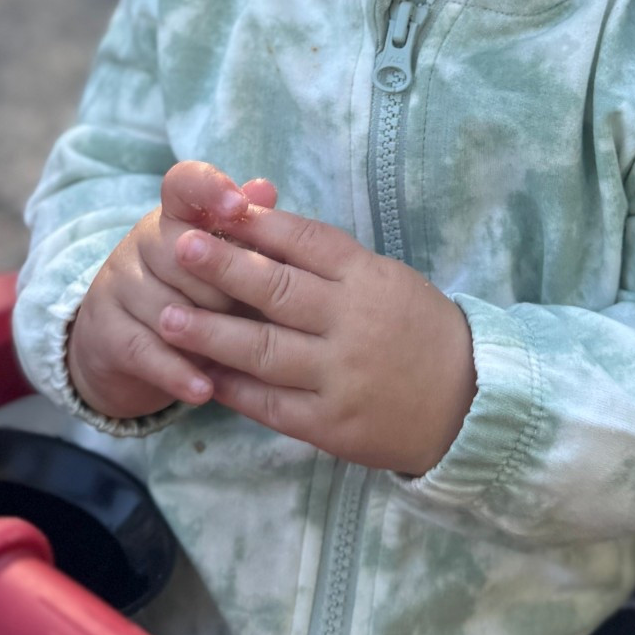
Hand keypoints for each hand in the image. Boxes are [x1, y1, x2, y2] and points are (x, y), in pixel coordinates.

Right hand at [67, 161, 276, 418]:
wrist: (125, 345)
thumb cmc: (196, 293)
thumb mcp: (224, 262)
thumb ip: (247, 231)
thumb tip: (264, 189)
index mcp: (177, 214)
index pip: (184, 183)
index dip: (210, 189)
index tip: (237, 205)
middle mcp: (143, 240)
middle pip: (185, 254)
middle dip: (226, 289)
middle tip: (259, 313)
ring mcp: (119, 284)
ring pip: (169, 306)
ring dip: (208, 335)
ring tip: (244, 359)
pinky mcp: (106, 332)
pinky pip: (146, 351)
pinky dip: (178, 372)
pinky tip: (205, 391)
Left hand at [160, 205, 476, 475]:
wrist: (467, 402)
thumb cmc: (418, 329)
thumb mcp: (386, 279)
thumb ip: (330, 260)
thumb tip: (260, 225)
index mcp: (368, 279)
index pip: (305, 242)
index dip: (258, 225)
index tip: (215, 210)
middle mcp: (352, 323)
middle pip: (277, 290)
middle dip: (223, 268)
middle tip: (179, 248)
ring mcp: (340, 376)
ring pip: (264, 350)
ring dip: (211, 332)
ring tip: (167, 317)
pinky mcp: (331, 425)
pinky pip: (271, 405)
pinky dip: (233, 389)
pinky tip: (201, 374)